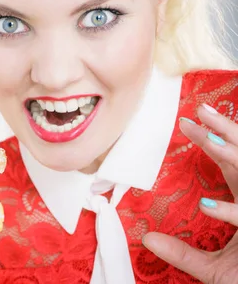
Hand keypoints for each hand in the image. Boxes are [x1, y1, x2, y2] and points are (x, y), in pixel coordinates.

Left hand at [143, 103, 237, 282]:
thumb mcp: (214, 270)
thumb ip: (182, 254)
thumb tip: (148, 239)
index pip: (230, 165)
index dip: (212, 141)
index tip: (187, 123)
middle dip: (226, 132)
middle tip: (200, 111)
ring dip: (231, 155)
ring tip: (208, 137)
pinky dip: (233, 212)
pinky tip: (208, 206)